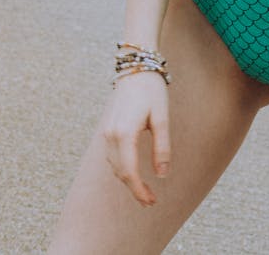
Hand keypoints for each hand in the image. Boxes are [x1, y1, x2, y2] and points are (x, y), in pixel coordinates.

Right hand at [102, 71, 170, 205]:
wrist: (135, 66)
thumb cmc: (151, 90)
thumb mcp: (162, 118)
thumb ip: (162, 147)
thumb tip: (162, 174)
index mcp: (125, 133)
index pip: (130, 172)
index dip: (139, 191)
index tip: (151, 202)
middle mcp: (111, 135)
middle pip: (120, 172)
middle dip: (134, 189)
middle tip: (150, 201)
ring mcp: (107, 132)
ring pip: (115, 165)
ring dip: (127, 180)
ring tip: (144, 190)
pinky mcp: (108, 128)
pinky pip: (112, 156)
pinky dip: (122, 168)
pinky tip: (133, 172)